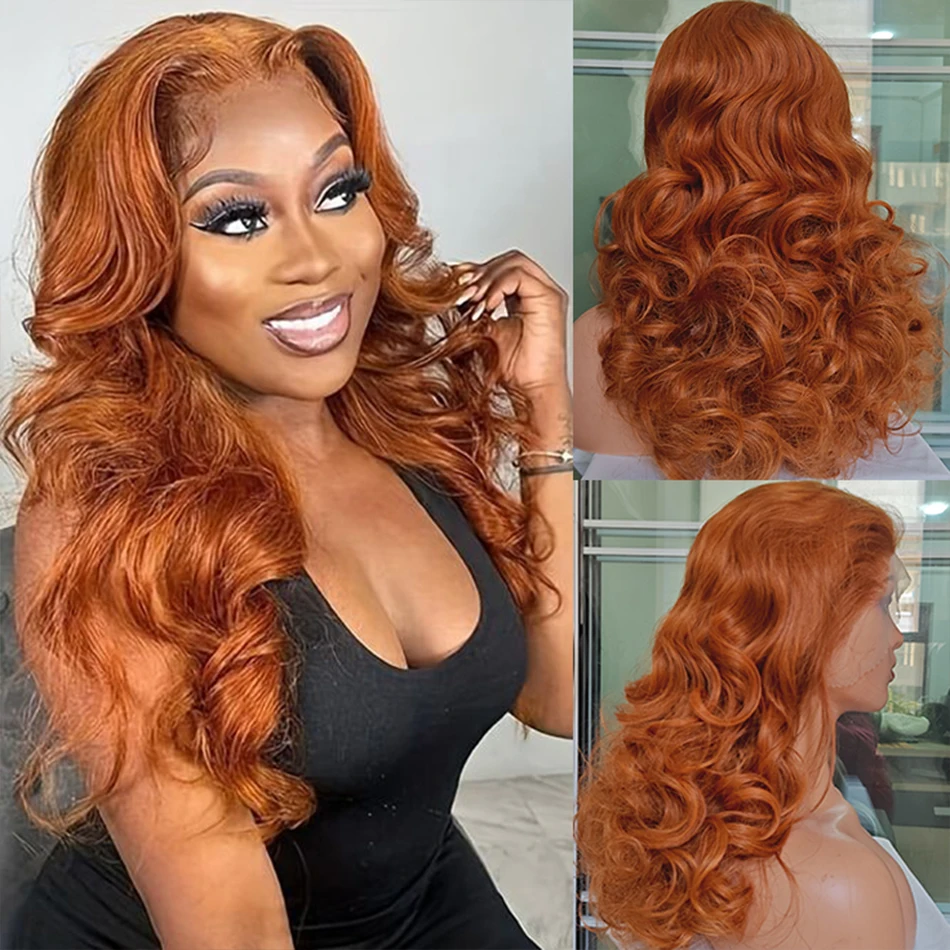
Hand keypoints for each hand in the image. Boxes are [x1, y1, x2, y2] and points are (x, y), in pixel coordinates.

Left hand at [452, 251, 568, 395]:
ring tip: (473, 302)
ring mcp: (548, 293)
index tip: (455, 288)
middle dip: (481, 273)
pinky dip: (498, 286)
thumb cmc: (513, 369)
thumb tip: (453, 292)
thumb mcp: (485, 330)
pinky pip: (519, 276)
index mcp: (527, 296)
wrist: (531, 390)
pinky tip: (487, 306)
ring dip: (487, 279)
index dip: (477, 273)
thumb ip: (476, 308)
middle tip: (462, 294)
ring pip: (514, 262)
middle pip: (508, 259)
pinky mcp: (550, 300)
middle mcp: (541, 291)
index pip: (502, 268)